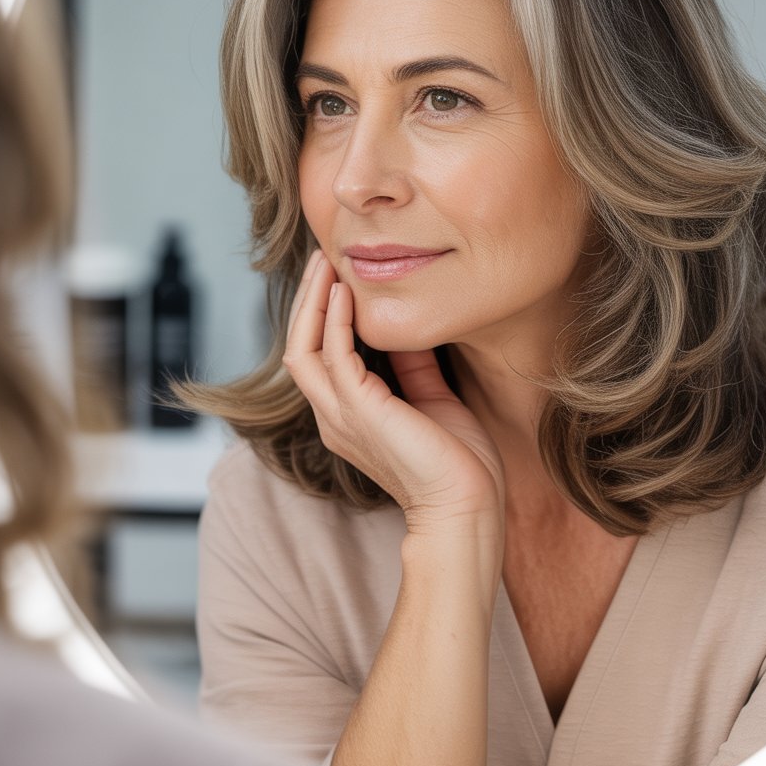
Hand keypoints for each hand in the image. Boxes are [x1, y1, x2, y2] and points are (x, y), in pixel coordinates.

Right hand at [282, 250, 504, 535]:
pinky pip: (333, 354)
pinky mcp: (359, 411)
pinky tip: (346, 292)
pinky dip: (336, 320)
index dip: (322, 315)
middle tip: (323, 257)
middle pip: (298, 347)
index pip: (318, 357)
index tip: (339, 276)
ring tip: (328, 263)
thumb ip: (413, 367)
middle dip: (309, 300)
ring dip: (315, 301)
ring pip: (304, 347)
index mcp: (347, 417)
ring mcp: (340, 416)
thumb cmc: (458, 464)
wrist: (467, 508)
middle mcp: (333, 417)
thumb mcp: (433, 400)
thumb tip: (406, 331)